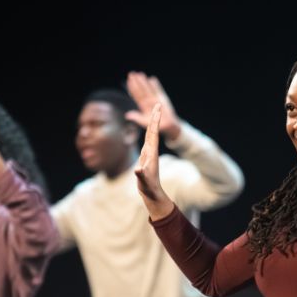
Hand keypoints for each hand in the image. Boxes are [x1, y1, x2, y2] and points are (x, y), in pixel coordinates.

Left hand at [125, 72, 181, 139]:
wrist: (168, 125)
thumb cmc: (156, 125)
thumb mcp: (145, 122)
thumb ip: (137, 118)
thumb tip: (127, 115)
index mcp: (143, 106)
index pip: (136, 95)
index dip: (132, 88)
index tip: (128, 81)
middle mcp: (148, 101)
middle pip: (141, 90)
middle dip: (136, 82)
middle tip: (131, 74)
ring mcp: (155, 99)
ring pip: (148, 89)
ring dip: (144, 82)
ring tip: (140, 74)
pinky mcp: (163, 99)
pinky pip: (158, 91)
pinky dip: (155, 85)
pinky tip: (152, 79)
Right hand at [134, 103, 173, 219]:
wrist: (153, 193)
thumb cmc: (148, 186)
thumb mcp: (143, 180)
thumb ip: (141, 174)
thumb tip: (138, 169)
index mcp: (151, 152)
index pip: (153, 133)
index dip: (154, 120)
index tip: (158, 108)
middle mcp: (151, 150)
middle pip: (152, 130)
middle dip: (154, 117)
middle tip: (158, 104)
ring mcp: (149, 153)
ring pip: (150, 134)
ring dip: (152, 122)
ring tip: (154, 112)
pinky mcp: (146, 156)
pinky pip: (147, 140)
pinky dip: (147, 131)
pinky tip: (148, 128)